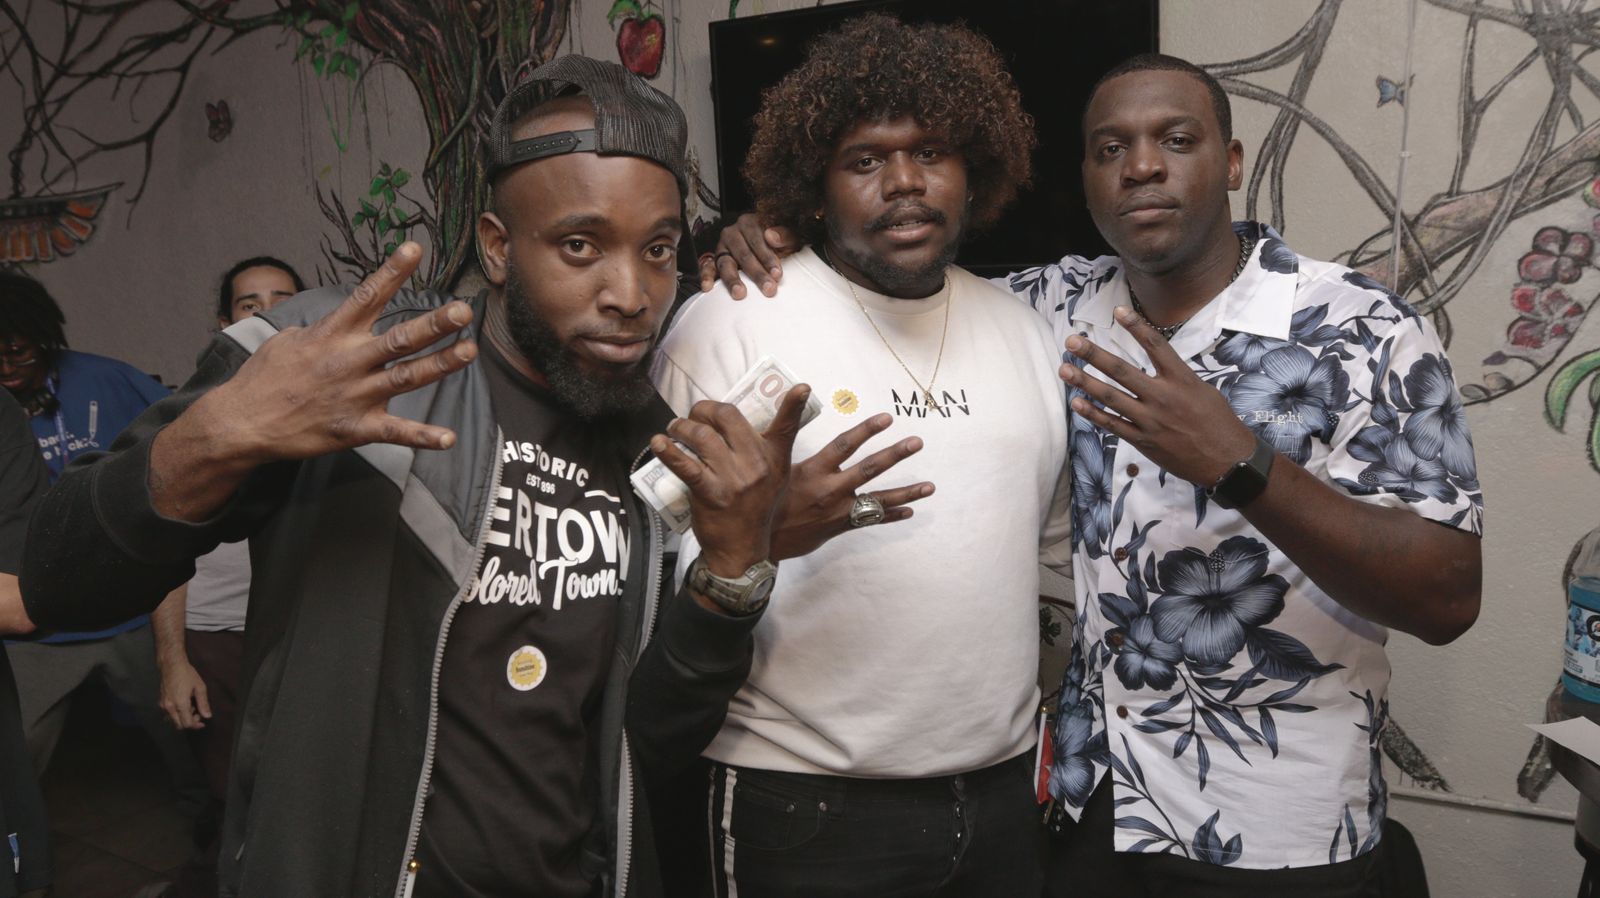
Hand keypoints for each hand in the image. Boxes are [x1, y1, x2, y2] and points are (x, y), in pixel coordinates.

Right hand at [158, 660, 210, 729]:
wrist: (171, 665)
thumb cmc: (187, 674)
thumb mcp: (200, 687)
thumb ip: (203, 703)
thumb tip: (207, 716)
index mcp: (180, 704)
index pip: (187, 723)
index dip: (195, 725)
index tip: (202, 722)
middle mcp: (169, 707)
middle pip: (179, 725)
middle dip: (190, 723)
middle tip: (198, 714)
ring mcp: (163, 705)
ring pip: (174, 720)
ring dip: (183, 718)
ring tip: (192, 707)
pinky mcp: (161, 702)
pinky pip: (169, 714)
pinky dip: (178, 713)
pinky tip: (184, 705)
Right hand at [191, 242, 477, 465]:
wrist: (241, 422)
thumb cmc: (263, 379)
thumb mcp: (286, 340)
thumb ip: (319, 329)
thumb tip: (334, 322)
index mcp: (332, 335)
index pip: (367, 296)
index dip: (392, 272)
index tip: (415, 250)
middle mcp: (348, 361)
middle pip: (399, 339)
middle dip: (433, 324)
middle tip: (462, 311)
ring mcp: (355, 395)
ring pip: (407, 377)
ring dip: (441, 365)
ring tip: (469, 351)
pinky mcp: (355, 428)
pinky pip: (395, 433)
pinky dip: (423, 437)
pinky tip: (448, 438)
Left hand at [649, 386, 809, 577]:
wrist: (742, 550)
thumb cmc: (754, 509)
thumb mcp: (773, 478)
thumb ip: (762, 450)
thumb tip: (735, 420)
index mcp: (774, 459)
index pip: (786, 428)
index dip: (793, 405)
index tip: (801, 387)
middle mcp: (756, 465)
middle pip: (727, 416)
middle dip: (703, 409)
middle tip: (694, 416)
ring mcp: (733, 479)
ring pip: (701, 435)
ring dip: (681, 426)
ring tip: (675, 430)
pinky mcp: (710, 493)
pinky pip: (685, 465)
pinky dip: (668, 450)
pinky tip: (659, 442)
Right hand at [697, 213, 801, 298]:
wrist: (769, 248)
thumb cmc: (779, 244)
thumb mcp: (789, 237)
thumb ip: (785, 234)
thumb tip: (771, 236)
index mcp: (749, 222)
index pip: (757, 240)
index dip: (768, 258)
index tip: (777, 274)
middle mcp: (733, 233)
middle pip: (743, 254)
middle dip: (756, 273)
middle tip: (768, 288)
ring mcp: (722, 247)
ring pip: (726, 263)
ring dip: (732, 279)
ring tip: (739, 293)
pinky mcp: (715, 260)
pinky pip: (708, 268)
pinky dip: (706, 277)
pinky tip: (708, 287)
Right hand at [771, 413, 932, 559]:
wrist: (760, 541)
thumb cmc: (764, 500)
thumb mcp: (773, 467)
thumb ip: (786, 442)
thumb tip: (791, 416)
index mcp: (813, 471)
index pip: (844, 445)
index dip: (866, 430)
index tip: (887, 418)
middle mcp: (830, 490)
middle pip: (869, 469)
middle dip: (895, 455)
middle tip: (917, 442)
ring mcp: (838, 511)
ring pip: (878, 500)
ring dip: (906, 492)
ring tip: (930, 486)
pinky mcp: (840, 527)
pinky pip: (871, 521)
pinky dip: (891, 515)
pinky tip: (910, 510)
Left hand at [1060, 306, 1254, 485]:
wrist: (1226, 460)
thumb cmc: (1217, 422)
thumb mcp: (1202, 390)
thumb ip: (1176, 377)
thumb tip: (1156, 365)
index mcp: (1181, 379)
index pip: (1156, 345)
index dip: (1136, 326)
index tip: (1118, 311)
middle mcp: (1163, 396)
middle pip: (1122, 370)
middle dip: (1094, 354)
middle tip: (1072, 341)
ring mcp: (1150, 420)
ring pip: (1111, 397)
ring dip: (1084, 382)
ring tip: (1064, 369)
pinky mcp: (1142, 440)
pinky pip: (1112, 424)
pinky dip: (1093, 413)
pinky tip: (1076, 402)